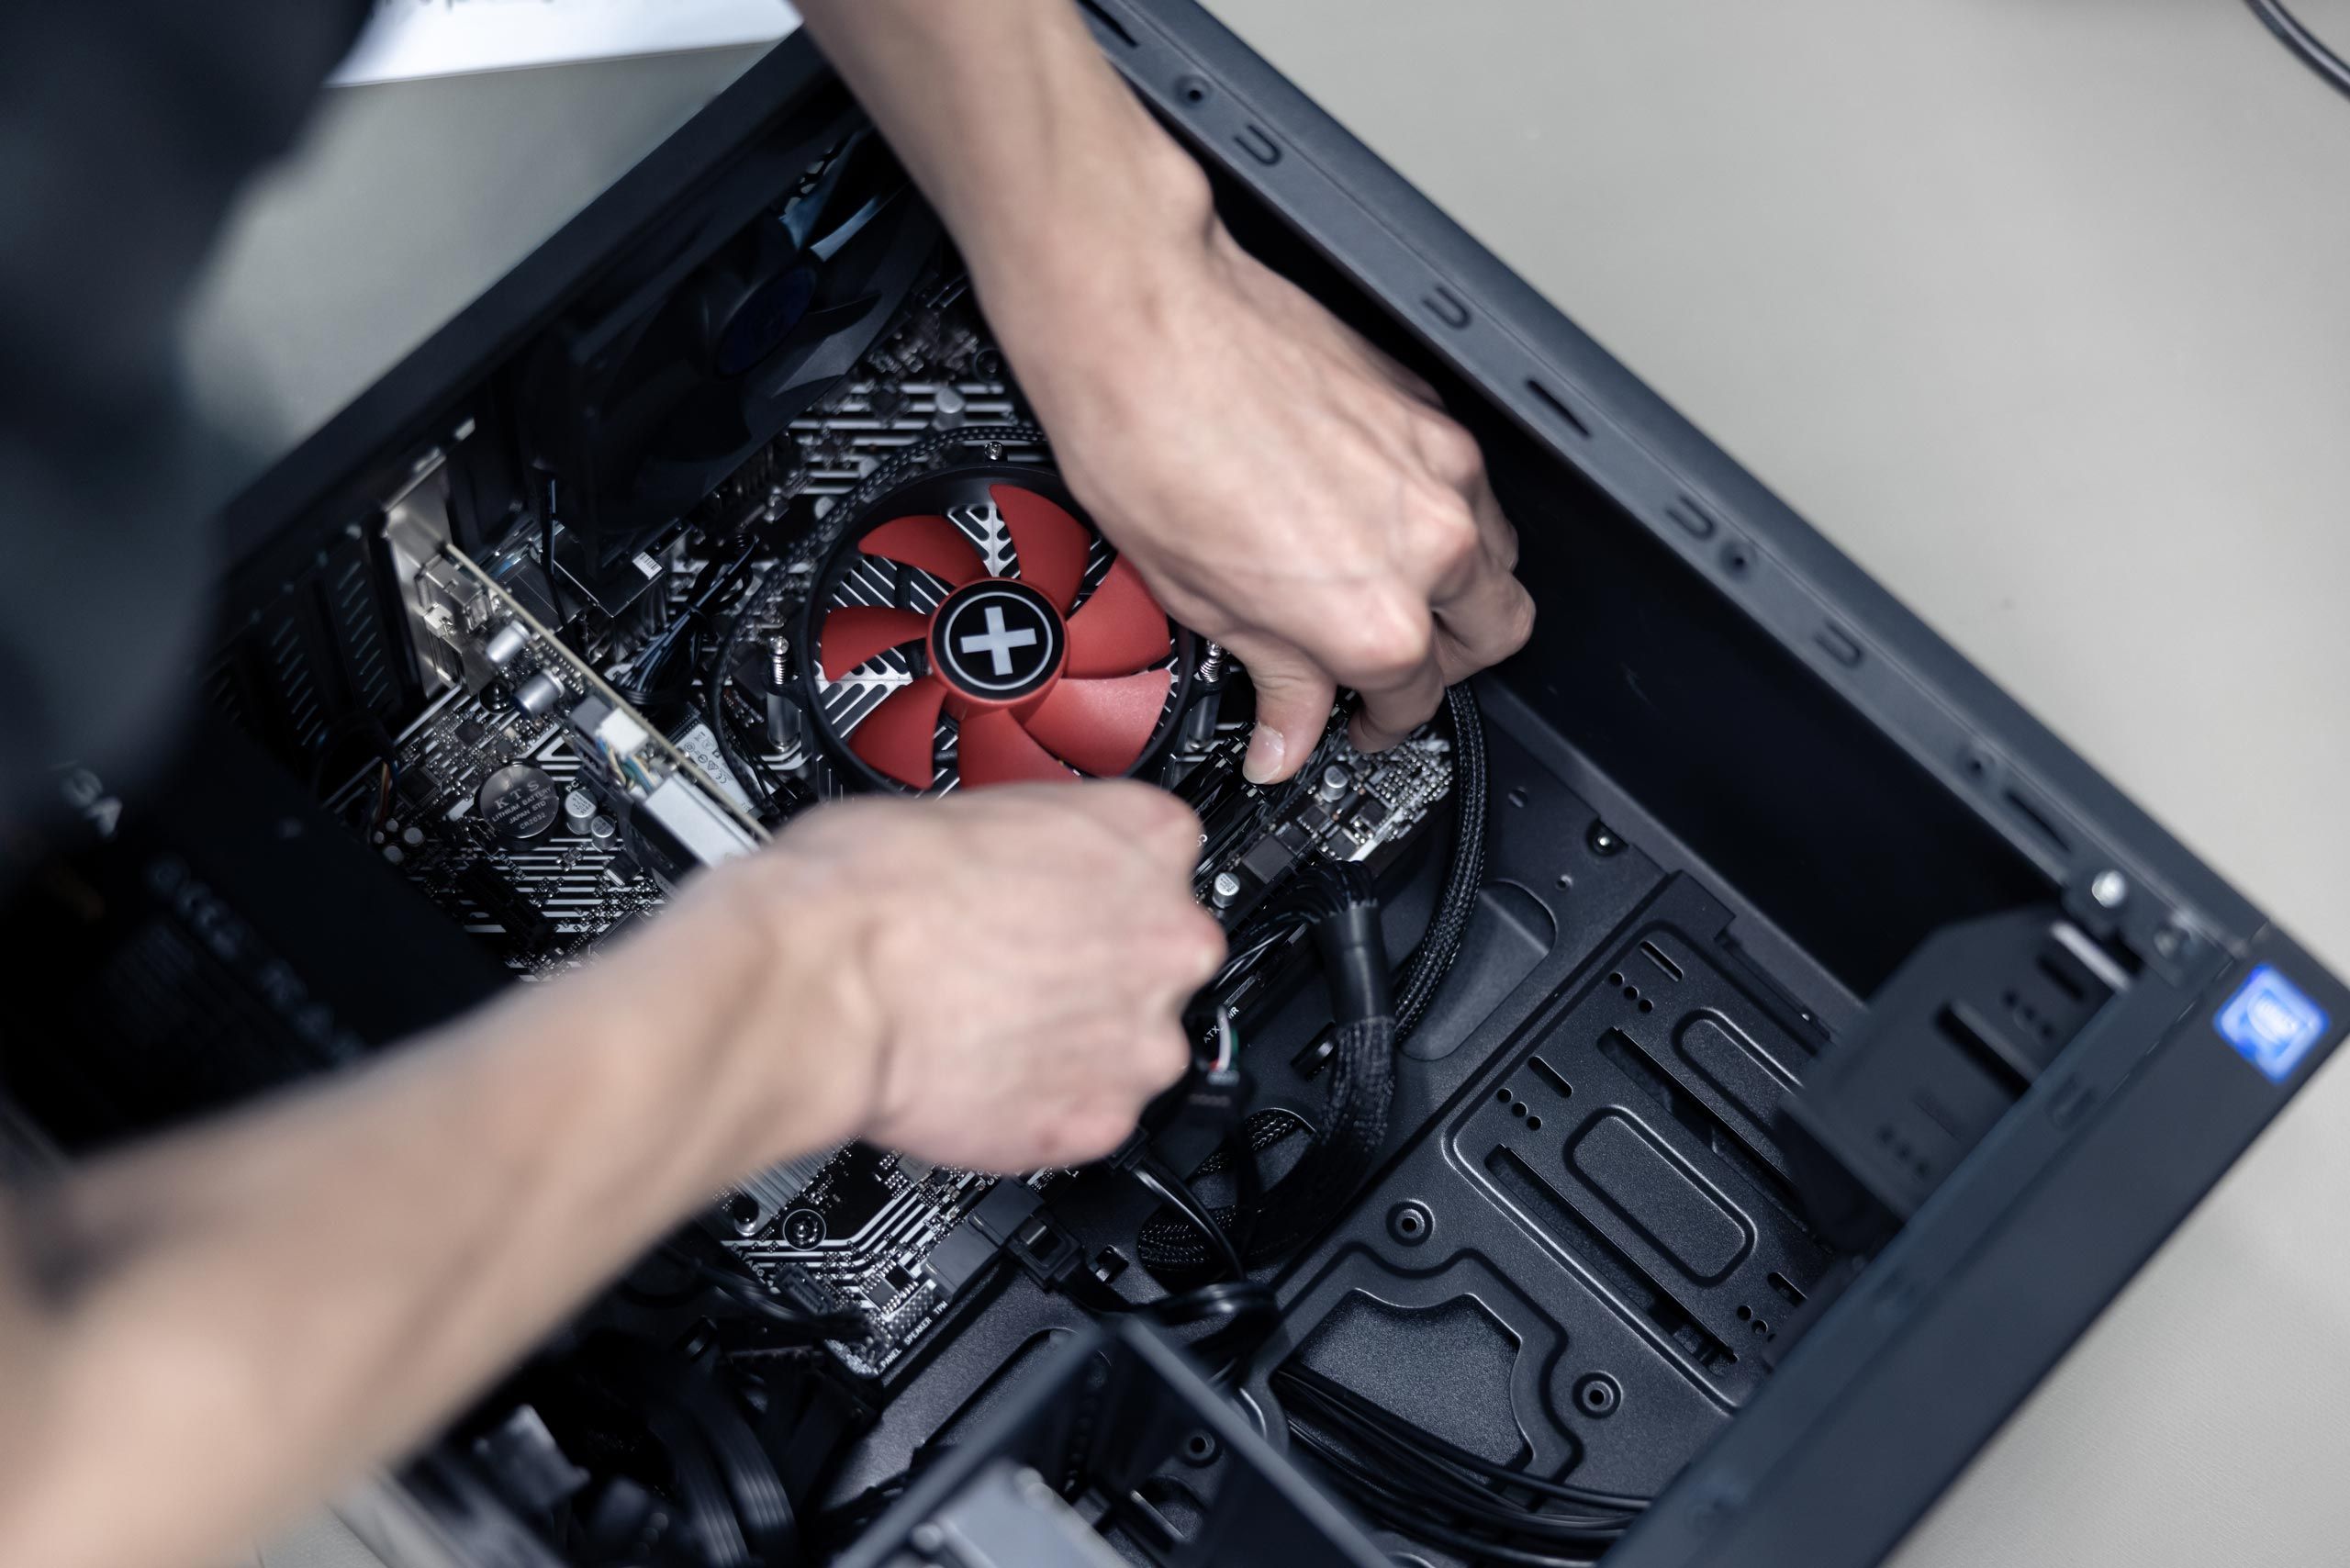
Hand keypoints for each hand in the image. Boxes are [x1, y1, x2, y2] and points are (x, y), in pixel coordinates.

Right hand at [677, 782, 1222, 1172]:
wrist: (819, 986)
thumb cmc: (867, 890)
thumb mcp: (969, 809)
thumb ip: (1034, 842)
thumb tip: (1019, 860)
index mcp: (1147, 835)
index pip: (1164, 853)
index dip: (1105, 884)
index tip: (1076, 901)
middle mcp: (1169, 937)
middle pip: (1159, 955)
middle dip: (1098, 968)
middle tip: (1020, 972)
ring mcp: (1144, 1037)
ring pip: (1134, 1043)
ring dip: (1078, 1042)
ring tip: (993, 1029)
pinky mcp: (1103, 1120)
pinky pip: (1092, 1114)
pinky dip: (1046, 1105)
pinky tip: (987, 1076)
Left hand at [980, 180, 1535, 782]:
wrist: (1141, 323)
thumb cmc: (1149, 444)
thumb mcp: (1204, 605)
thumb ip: (1275, 677)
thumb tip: (1286, 732)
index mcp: (1374, 619)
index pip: (1415, 701)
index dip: (1379, 724)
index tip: (1353, 720)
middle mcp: (1430, 544)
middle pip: (1494, 634)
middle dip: (1450, 665)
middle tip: (1389, 669)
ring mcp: (1441, 466)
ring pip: (1499, 557)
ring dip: (1461, 590)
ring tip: (1392, 594)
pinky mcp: (1429, 405)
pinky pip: (1471, 485)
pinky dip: (1445, 517)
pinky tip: (1381, 516)